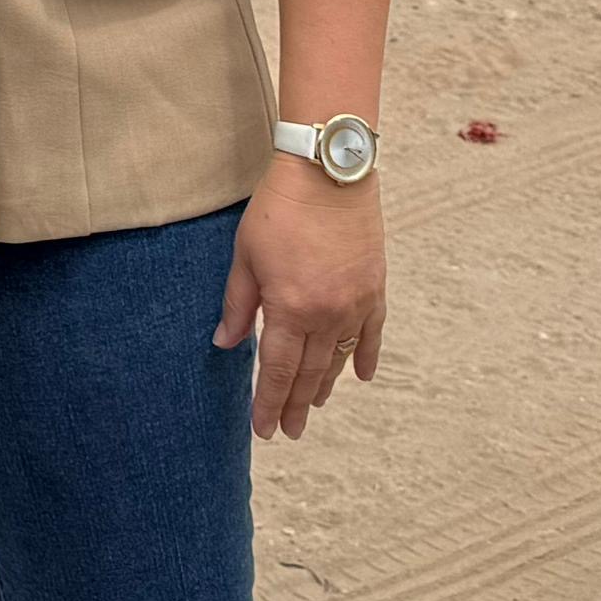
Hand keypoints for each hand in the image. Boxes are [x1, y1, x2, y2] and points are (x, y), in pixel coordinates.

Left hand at [217, 155, 385, 439]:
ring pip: (340, 358)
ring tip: (315, 406)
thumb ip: (238, 305)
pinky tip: (361, 377)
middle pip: (310, 373)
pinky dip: (367, 356)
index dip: (270, 403)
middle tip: (290, 430)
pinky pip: (373, 332)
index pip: (278, 371)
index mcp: (290, 308)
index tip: (264, 430)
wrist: (328, 169)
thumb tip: (225, 343)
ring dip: (326, 386)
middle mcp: (326, 314)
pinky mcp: (374, 287)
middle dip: (297, 405)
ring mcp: (355, 303)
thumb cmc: (279, 208)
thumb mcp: (246, 256)